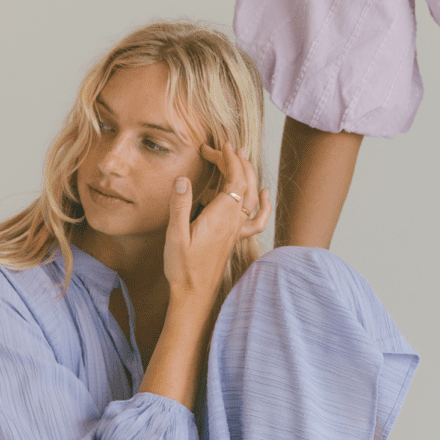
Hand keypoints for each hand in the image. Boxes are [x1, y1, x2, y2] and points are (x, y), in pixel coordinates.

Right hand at [164, 144, 270, 308]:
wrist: (194, 294)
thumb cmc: (182, 267)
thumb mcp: (175, 234)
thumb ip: (179, 205)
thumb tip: (183, 179)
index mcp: (221, 216)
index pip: (234, 178)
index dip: (229, 158)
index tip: (217, 146)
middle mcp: (234, 221)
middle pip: (244, 183)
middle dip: (235, 161)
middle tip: (221, 147)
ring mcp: (236, 230)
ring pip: (251, 196)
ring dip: (247, 174)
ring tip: (240, 157)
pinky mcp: (234, 239)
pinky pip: (256, 219)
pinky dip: (264, 203)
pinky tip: (264, 193)